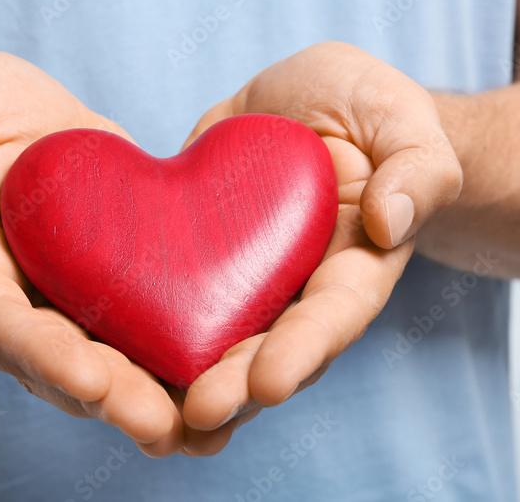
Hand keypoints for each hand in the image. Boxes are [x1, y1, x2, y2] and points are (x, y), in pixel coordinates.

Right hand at [0, 52, 183, 456]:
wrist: (10, 119)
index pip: (2, 329)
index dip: (45, 358)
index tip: (91, 380)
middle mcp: (24, 309)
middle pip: (66, 368)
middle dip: (115, 400)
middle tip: (164, 427)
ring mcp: (73, 305)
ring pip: (114, 366)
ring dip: (158, 400)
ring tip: (211, 430)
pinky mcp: (119, 286)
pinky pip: (151, 328)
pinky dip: (188, 358)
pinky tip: (237, 381)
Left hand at [178, 42, 462, 454]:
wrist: (305, 104)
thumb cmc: (369, 110)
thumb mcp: (402, 120)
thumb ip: (415, 169)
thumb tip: (390, 223)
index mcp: (354, 264)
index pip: (334, 315)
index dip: (303, 350)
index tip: (269, 383)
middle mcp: (295, 288)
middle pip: (268, 347)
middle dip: (234, 384)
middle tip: (198, 413)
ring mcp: (241, 277)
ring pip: (213, 338)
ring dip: (183, 379)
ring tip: (149, 416)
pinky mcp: (192, 254)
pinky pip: (165, 293)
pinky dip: (139, 327)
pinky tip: (104, 355)